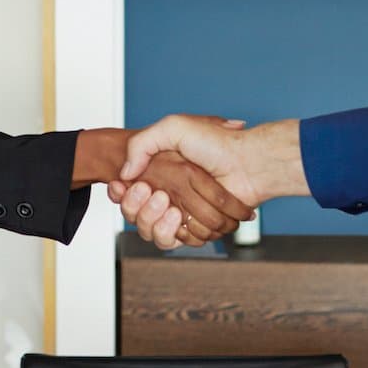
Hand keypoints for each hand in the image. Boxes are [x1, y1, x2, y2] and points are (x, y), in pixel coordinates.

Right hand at [107, 115, 306, 249]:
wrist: (248, 163)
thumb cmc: (216, 143)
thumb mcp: (173, 127)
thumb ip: (141, 144)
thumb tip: (125, 174)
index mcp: (162, 172)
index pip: (128, 191)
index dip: (120, 193)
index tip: (119, 185)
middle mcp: (169, 194)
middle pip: (134, 215)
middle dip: (133, 205)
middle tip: (147, 190)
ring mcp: (183, 212)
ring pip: (149, 231)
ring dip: (150, 218)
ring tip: (164, 201)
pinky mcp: (197, 228)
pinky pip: (174, 240)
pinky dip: (171, 230)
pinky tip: (174, 213)